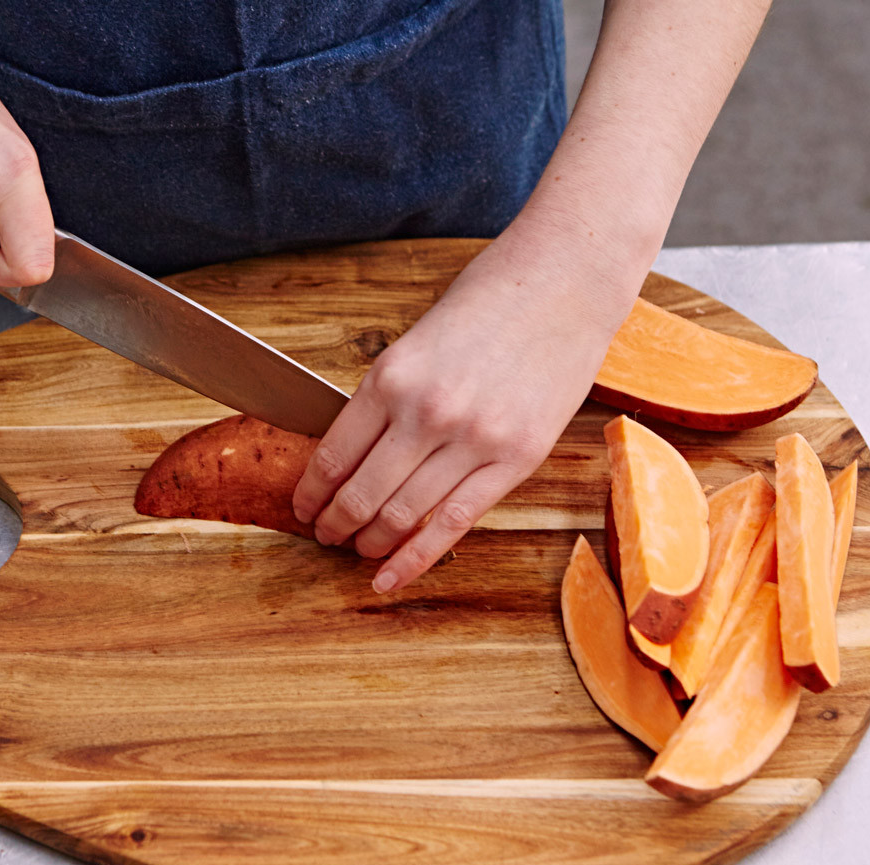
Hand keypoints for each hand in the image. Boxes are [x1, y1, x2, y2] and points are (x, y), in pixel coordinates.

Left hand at [291, 215, 630, 592]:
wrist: (566, 283)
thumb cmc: (490, 300)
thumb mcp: (416, 340)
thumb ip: (387, 398)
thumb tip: (353, 455)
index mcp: (391, 378)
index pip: (333, 456)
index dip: (310, 493)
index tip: (303, 508)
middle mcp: (427, 413)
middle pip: (361, 494)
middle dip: (334, 524)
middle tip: (325, 535)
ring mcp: (474, 440)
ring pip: (402, 515)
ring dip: (370, 542)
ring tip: (359, 550)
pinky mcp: (516, 460)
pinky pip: (454, 523)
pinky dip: (416, 558)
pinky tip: (391, 576)